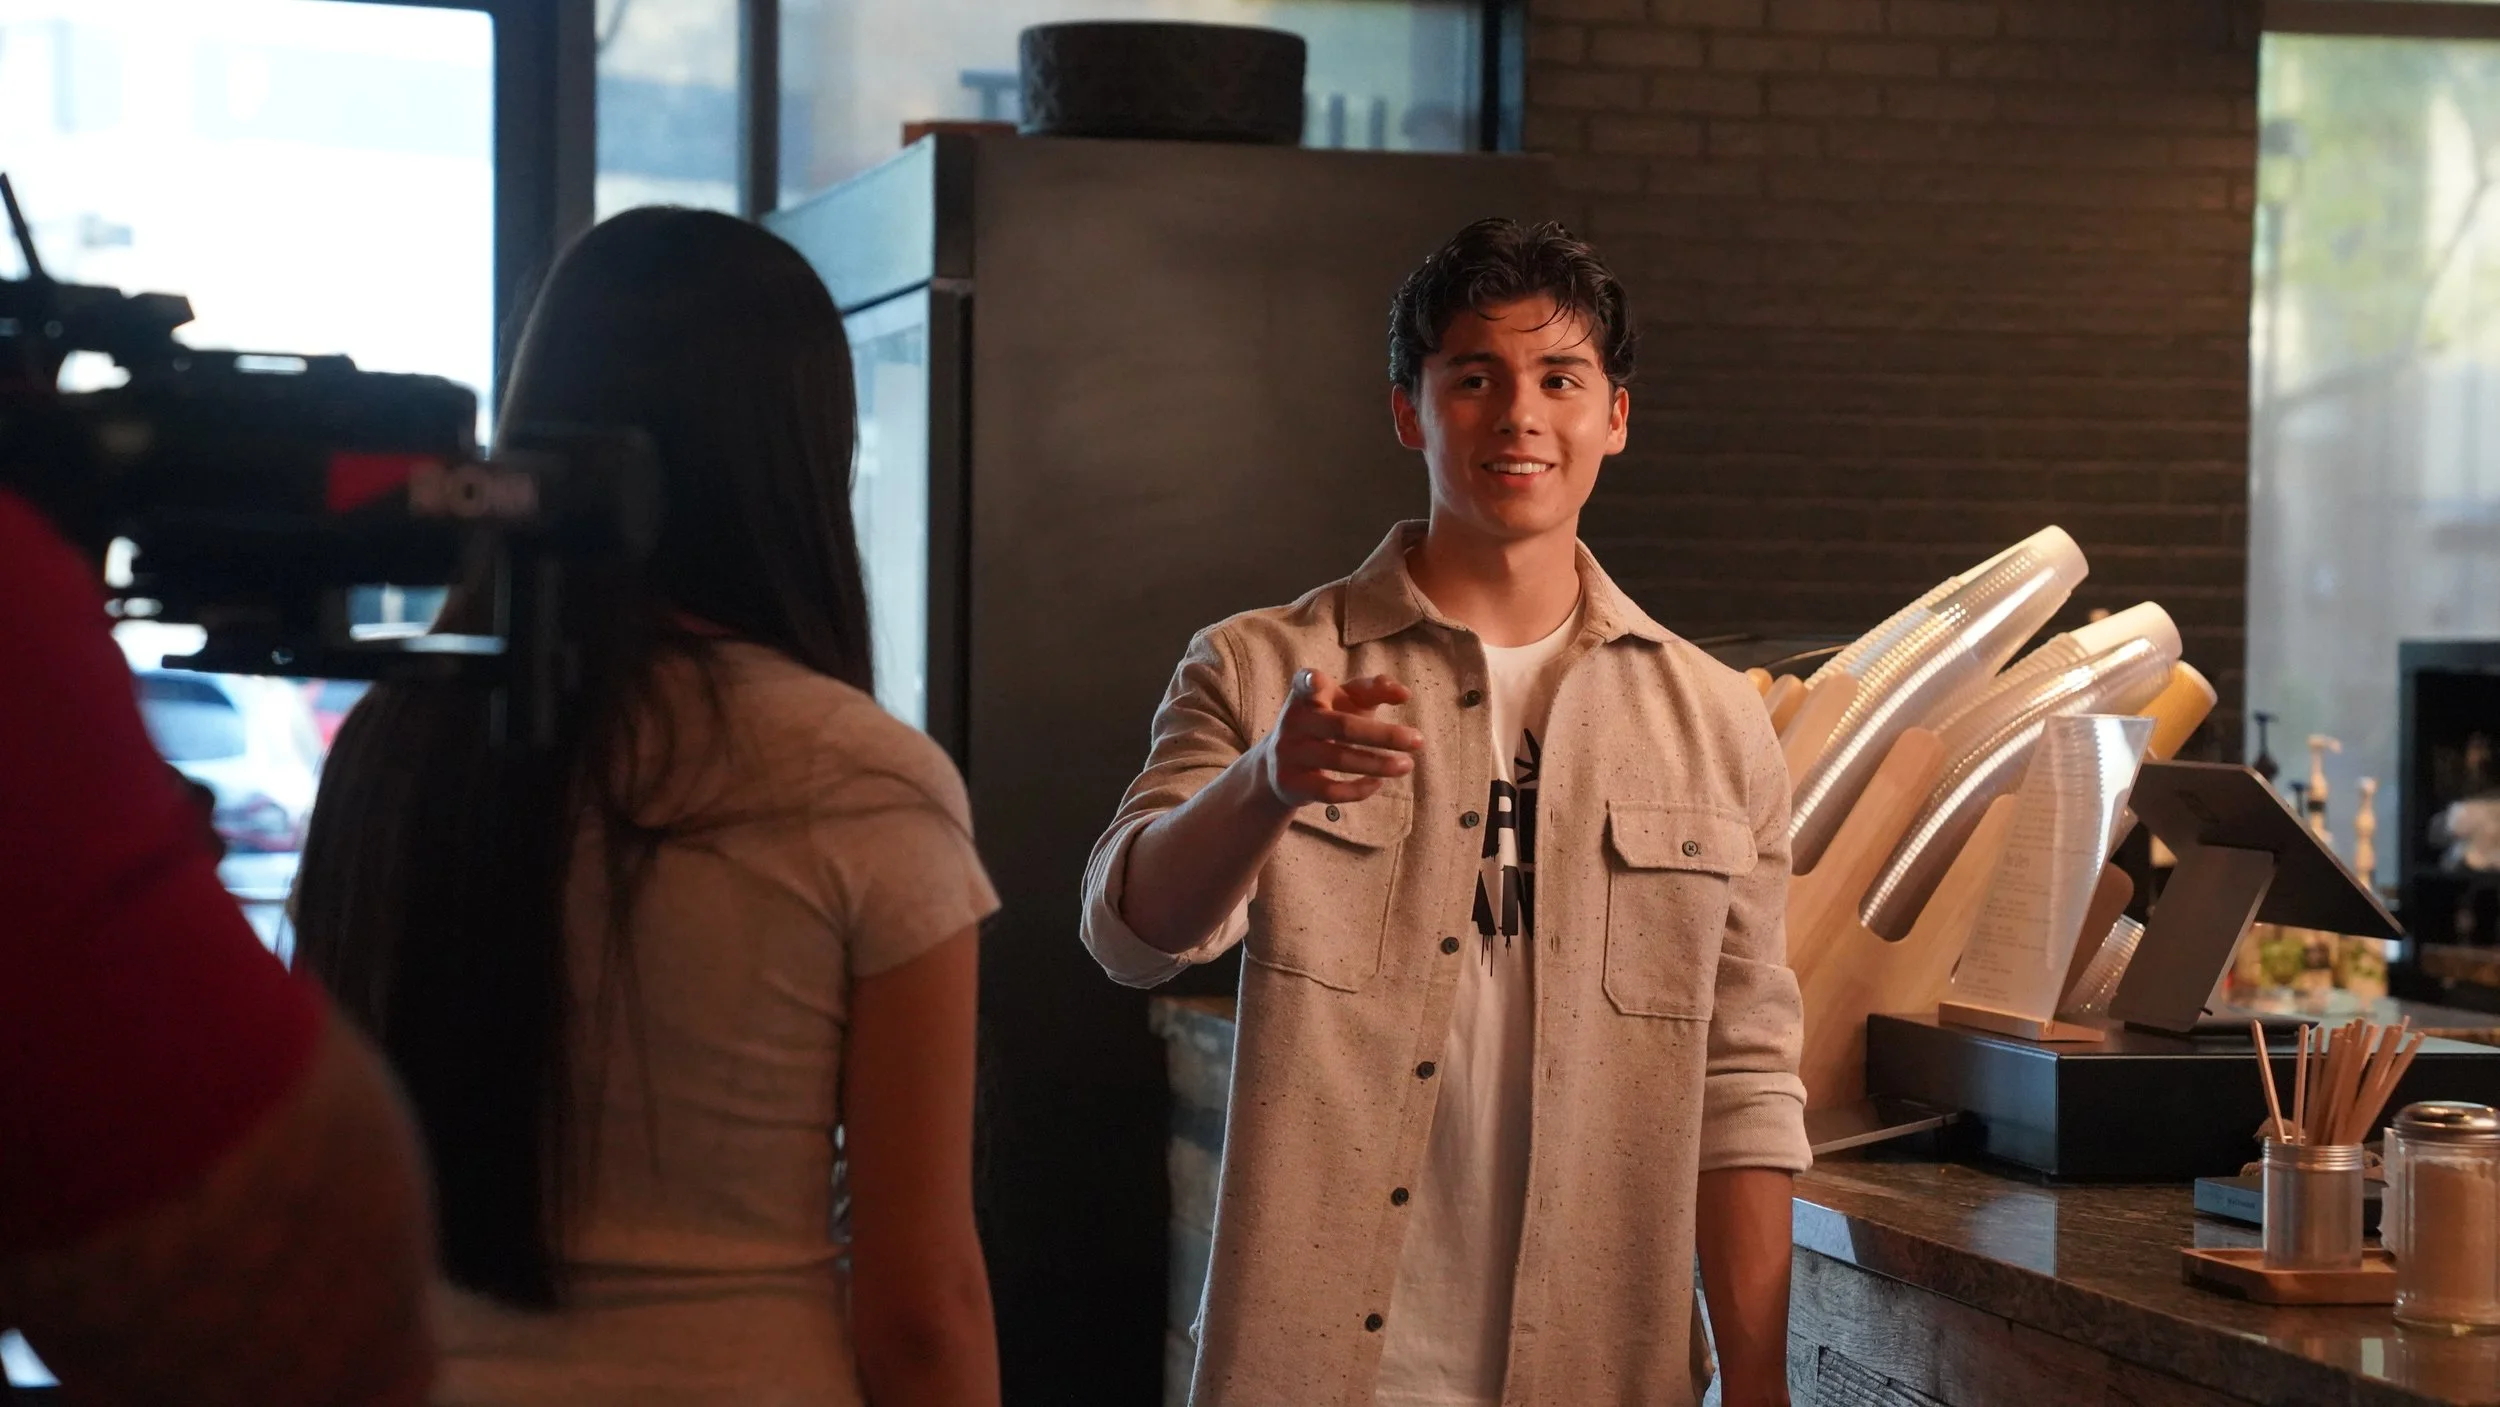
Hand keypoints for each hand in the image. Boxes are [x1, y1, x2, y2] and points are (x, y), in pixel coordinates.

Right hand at [1256, 669, 1422, 810]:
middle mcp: (1293, 721)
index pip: (1306, 683)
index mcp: (1305, 694)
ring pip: (1339, 760)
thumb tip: (1404, 693)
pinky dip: (1359, 790)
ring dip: (1379, 764)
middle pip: (1341, 727)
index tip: (1318, 682)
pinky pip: (1330, 791)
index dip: (1311, 683)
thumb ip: (1373, 690)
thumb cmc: (1326, 722)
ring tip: (1407, 765)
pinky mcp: (1291, 783)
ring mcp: (1289, 753)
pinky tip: (1378, 783)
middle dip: (1384, 735)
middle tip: (1419, 740)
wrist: (1277, 764)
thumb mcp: (1346, 701)